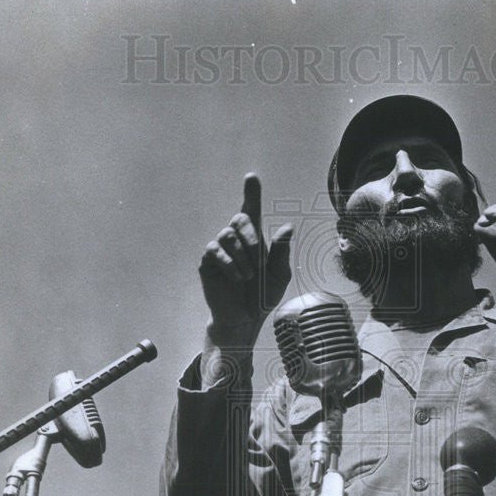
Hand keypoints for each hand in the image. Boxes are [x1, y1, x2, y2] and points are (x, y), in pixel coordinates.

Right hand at [199, 173, 292, 348]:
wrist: (246, 319)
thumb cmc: (263, 296)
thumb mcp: (280, 274)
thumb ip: (282, 251)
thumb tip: (288, 227)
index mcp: (254, 239)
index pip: (252, 210)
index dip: (251, 193)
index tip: (251, 177)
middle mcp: (235, 239)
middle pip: (240, 217)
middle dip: (252, 237)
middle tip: (259, 260)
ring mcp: (220, 249)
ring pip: (228, 235)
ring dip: (243, 256)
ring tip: (249, 276)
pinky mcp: (208, 262)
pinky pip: (215, 250)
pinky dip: (230, 264)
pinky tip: (238, 277)